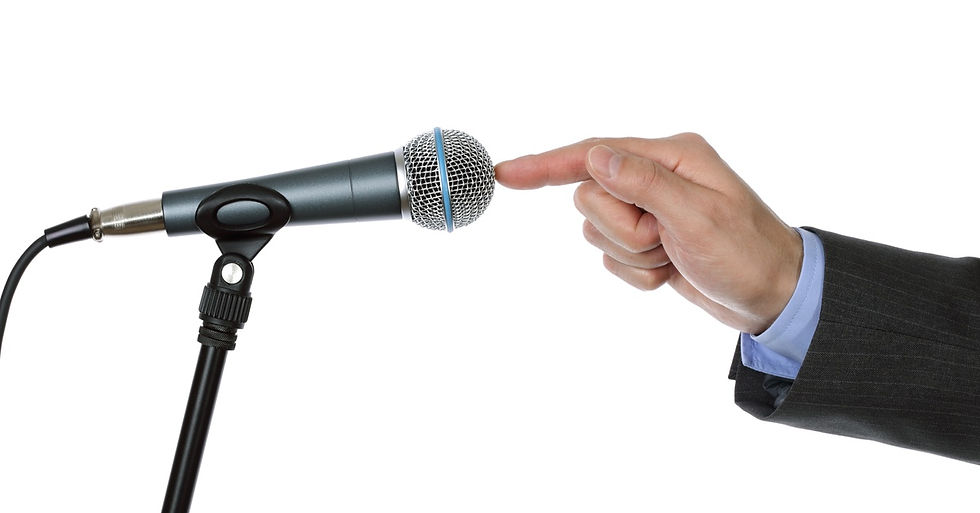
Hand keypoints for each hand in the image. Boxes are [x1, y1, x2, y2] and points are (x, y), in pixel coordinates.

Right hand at [494, 133, 802, 334]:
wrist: (772, 297)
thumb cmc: (746, 253)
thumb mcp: (697, 216)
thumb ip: (643, 182)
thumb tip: (594, 155)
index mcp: (671, 156)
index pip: (593, 155)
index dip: (546, 166)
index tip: (506, 174)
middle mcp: (656, 177)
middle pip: (591, 199)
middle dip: (622, 231)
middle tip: (664, 241)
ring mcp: (650, 210)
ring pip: (597, 233)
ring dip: (633, 255)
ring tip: (673, 257)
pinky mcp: (647, 240)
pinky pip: (612, 259)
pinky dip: (638, 274)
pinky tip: (671, 272)